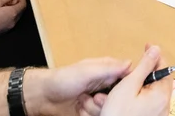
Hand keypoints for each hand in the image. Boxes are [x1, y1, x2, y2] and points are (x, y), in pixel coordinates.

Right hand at [0, 0, 25, 37]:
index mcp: (13, 13)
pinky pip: (10, 22)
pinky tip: (2, 13)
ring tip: (8, 5)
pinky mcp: (3, 31)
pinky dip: (9, 16)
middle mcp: (13, 21)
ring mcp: (8, 27)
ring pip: (15, 17)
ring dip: (14, 10)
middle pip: (20, 11)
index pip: (23, 5)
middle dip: (19, 4)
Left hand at [45, 46, 171, 115]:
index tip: (124, 91)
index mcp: (107, 70)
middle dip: (108, 100)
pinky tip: (80, 109)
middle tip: (96, 98)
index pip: (127, 77)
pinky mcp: (92, 110)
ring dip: (96, 108)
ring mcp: (98, 99)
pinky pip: (100, 115)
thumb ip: (109, 68)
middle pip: (120, 97)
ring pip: (109, 108)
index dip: (128, 85)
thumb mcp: (87, 71)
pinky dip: (90, 114)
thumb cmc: (63, 78)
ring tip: (83, 102)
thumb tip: (130, 63)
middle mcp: (105, 85)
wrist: (43, 96)